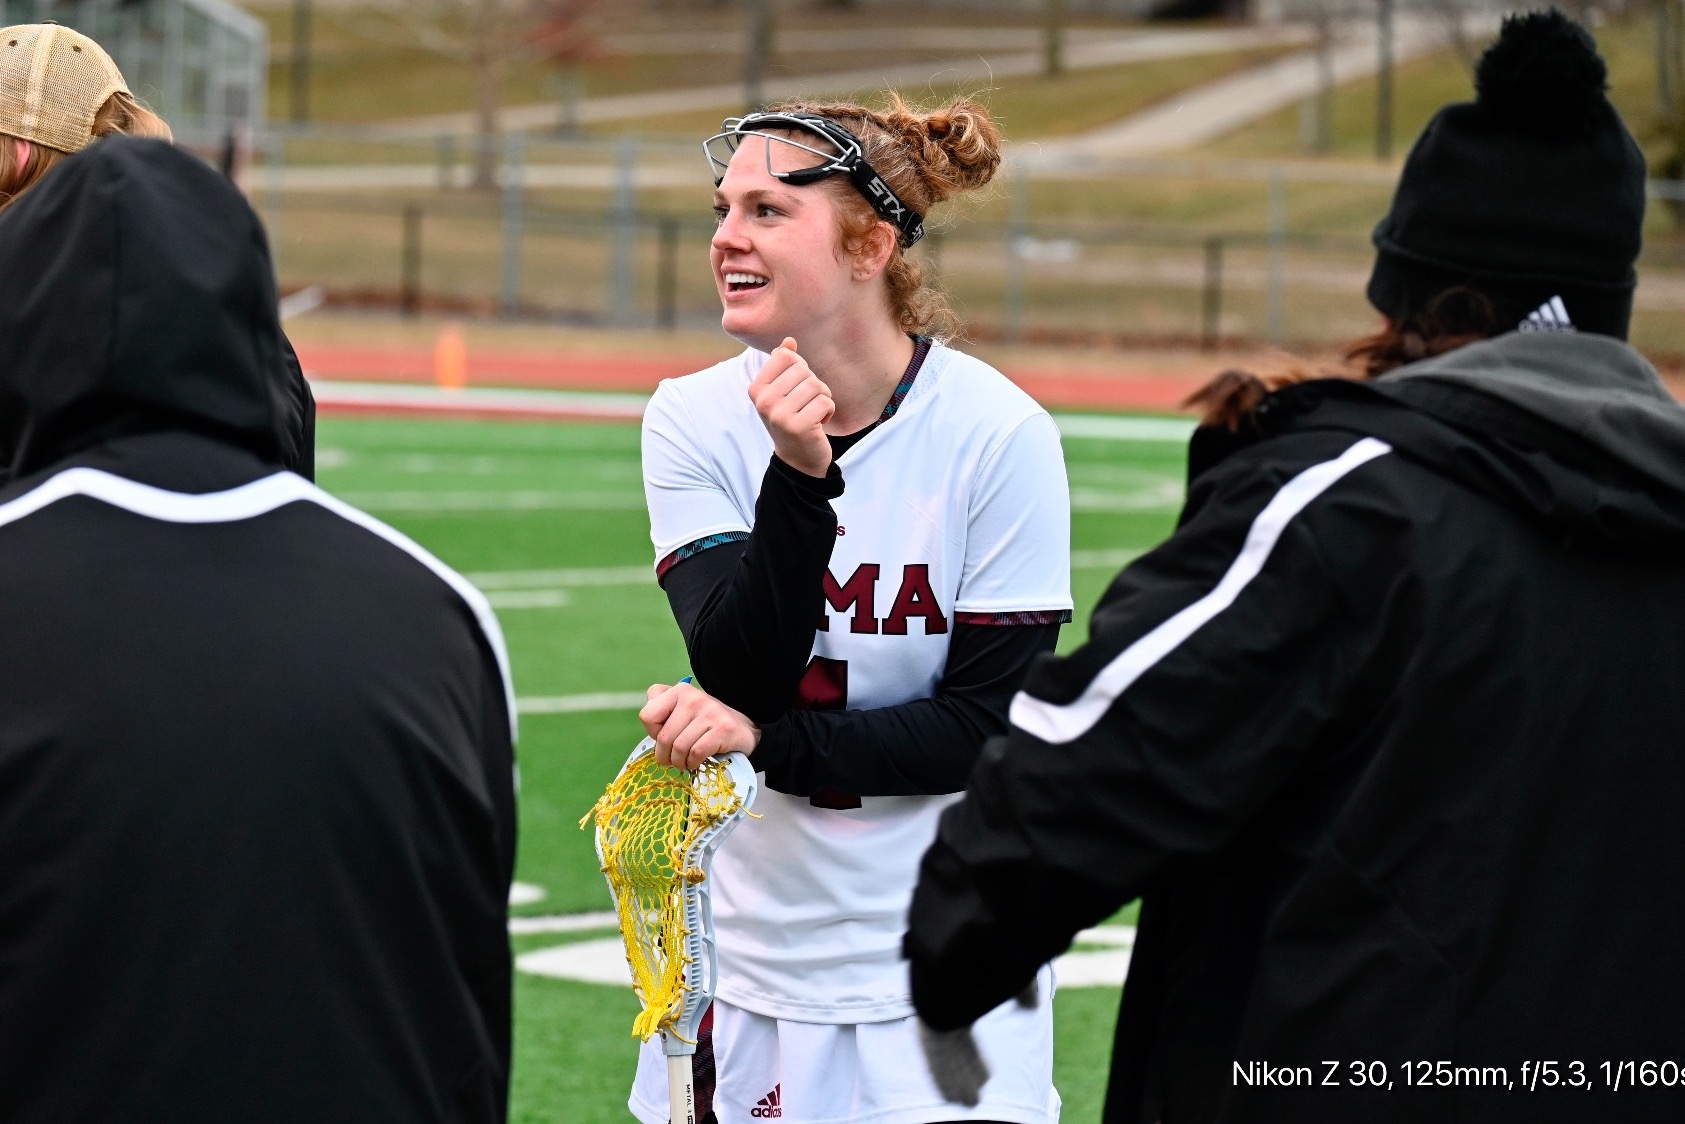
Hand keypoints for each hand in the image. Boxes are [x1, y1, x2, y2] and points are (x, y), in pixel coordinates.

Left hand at [640, 682, 760, 770]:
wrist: (743, 730)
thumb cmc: (705, 725)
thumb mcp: (682, 711)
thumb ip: (660, 709)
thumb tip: (648, 720)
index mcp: (679, 690)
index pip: (647, 716)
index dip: (652, 733)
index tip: (666, 736)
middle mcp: (693, 697)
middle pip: (663, 737)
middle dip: (665, 756)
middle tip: (673, 760)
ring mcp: (709, 712)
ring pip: (679, 747)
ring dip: (680, 762)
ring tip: (685, 762)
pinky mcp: (722, 728)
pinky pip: (696, 752)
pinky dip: (693, 762)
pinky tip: (697, 761)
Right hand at [748, 337, 833, 477]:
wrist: (798, 459)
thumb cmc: (791, 419)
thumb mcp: (782, 392)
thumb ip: (784, 365)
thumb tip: (789, 341)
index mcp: (757, 389)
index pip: (786, 356)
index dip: (800, 368)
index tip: (796, 387)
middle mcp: (764, 401)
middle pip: (803, 370)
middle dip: (813, 385)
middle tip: (806, 404)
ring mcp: (780, 415)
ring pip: (816, 385)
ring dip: (823, 398)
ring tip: (813, 413)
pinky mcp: (798, 427)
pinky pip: (825, 402)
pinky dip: (828, 411)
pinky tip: (819, 423)